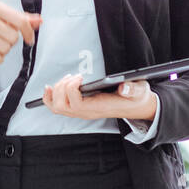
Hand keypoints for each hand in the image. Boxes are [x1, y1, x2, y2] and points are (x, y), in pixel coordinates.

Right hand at [0, 1, 41, 64]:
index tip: (29, 39)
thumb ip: (22, 19)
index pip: (20, 21)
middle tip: (3, 40)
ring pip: (5, 48)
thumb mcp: (3, 18)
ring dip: (4, 50)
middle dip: (12, 42)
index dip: (28, 32)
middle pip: (13, 37)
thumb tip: (40, 20)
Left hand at [41, 74, 159, 121]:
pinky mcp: (78, 108)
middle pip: (62, 106)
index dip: (72, 89)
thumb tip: (124, 88)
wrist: (135, 106)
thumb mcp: (138, 91)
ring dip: (56, 90)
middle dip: (62, 88)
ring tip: (68, 78)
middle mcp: (87, 112)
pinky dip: (49, 97)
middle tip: (74, 76)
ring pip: (57, 107)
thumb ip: (133, 90)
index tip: (80, 76)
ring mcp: (81, 112)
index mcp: (99, 108)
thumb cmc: (135, 97)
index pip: (76, 104)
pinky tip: (49, 87)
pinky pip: (57, 107)